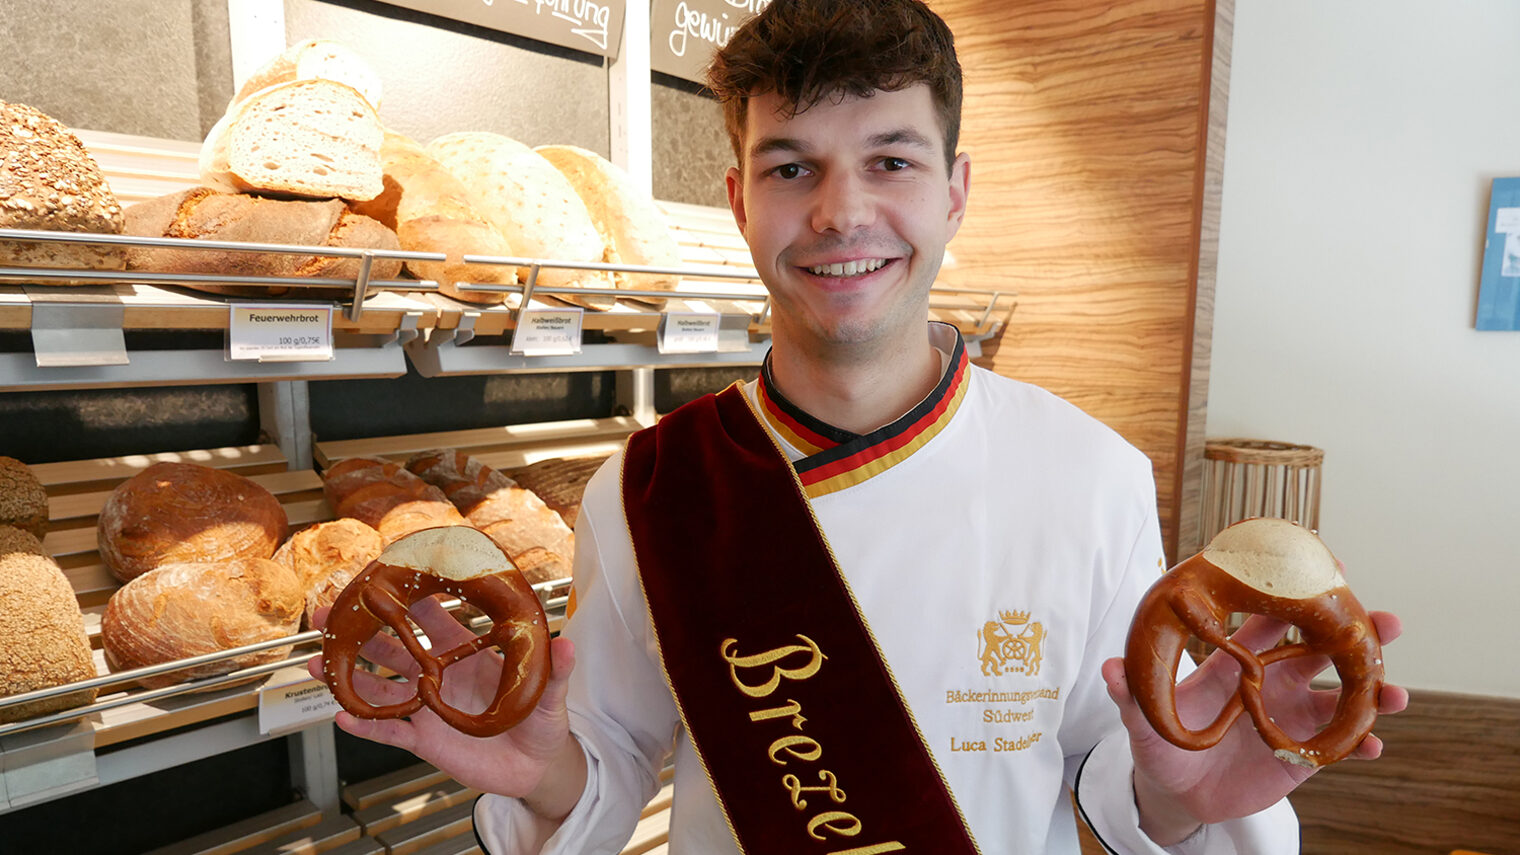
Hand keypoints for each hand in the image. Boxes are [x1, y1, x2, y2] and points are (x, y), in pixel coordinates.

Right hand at [307, 595, 584, 815]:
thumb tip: (569, 644)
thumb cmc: (542, 722)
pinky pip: (389, 730)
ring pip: (381, 686)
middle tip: (330, 617)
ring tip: (318, 664)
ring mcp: (429, 706)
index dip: (409, 599)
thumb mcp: (551, 696)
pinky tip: (343, 716)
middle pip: (393, 648)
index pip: (433, 619)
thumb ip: (556, 671)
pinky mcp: (426, 739)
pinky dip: (366, 725)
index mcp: (467, 653)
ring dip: (350, 675)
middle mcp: (440, 674)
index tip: (384, 579)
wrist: (535, 767)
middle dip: (362, 632)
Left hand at [1101, 610, 1408, 844]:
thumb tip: (1107, 668)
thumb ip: (1131, 694)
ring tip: (1396, 693)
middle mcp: (1273, 679)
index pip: (1271, 616)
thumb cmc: (1161, 742)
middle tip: (1388, 621)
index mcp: (1239, 659)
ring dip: (1373, 690)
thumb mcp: (1143, 720)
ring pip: (1341, 695)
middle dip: (1357, 632)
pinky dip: (1359, 742)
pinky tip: (1374, 744)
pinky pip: (1338, 744)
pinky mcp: (1301, 752)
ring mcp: (1290, 714)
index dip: (1295, 593)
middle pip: (1322, 648)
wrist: (1177, 791)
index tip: (1326, 570)